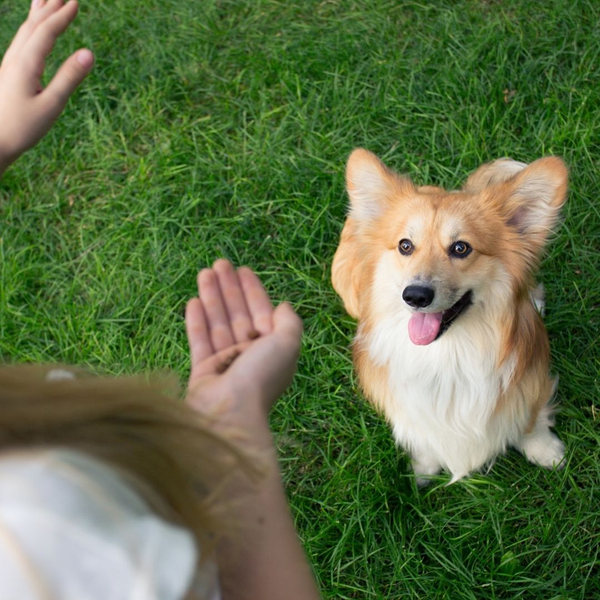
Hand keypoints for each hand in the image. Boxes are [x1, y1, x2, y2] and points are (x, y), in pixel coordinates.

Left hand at [0, 0, 93, 172]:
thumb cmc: (22, 127)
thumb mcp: (51, 105)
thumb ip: (69, 77)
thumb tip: (89, 53)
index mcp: (26, 64)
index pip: (46, 32)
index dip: (62, 16)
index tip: (76, 2)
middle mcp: (15, 58)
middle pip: (33, 25)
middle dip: (49, 7)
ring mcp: (10, 64)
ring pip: (25, 30)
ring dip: (38, 13)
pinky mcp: (9, 73)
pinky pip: (21, 41)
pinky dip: (31, 28)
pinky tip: (34, 31)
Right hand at [185, 260, 302, 438]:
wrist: (230, 413)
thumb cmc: (261, 376)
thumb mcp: (287, 344)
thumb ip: (289, 323)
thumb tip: (284, 305)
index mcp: (272, 349)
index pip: (262, 312)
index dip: (253, 290)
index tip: (242, 269)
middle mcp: (250, 355)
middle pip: (238, 314)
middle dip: (229, 288)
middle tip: (218, 263)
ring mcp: (226, 364)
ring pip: (218, 323)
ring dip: (212, 297)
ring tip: (204, 273)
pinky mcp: (203, 372)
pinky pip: (200, 341)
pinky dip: (197, 321)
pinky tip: (193, 301)